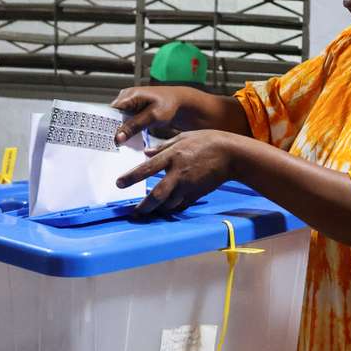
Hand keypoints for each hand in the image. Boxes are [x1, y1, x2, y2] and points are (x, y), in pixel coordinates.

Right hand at [111, 86, 191, 145]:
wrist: (181, 103)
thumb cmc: (169, 104)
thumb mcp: (153, 116)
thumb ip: (135, 126)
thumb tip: (118, 137)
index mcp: (129, 95)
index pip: (111, 111)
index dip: (106, 124)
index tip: (105, 138)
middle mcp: (126, 98)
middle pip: (113, 116)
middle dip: (112, 130)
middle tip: (111, 145)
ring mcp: (129, 104)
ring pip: (119, 120)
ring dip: (120, 131)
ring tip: (116, 146)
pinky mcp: (134, 111)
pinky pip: (126, 122)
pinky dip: (126, 130)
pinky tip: (126, 141)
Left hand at [115, 130, 240, 214]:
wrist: (231, 154)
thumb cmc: (207, 141)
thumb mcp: (183, 137)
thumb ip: (162, 146)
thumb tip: (146, 152)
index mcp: (173, 156)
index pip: (147, 169)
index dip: (131, 177)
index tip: (119, 183)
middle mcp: (178, 173)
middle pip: (157, 195)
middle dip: (145, 206)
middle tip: (135, 212)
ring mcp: (189, 185)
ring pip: (169, 204)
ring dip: (158, 209)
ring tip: (148, 212)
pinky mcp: (197, 193)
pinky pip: (181, 205)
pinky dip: (173, 208)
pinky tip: (166, 210)